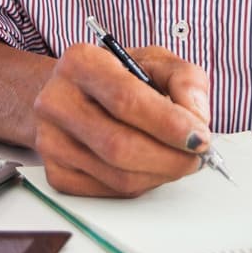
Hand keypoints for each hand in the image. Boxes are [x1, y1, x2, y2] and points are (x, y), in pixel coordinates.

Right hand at [30, 43, 212, 197]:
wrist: (71, 94)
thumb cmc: (117, 77)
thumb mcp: (154, 61)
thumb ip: (184, 78)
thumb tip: (196, 117)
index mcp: (81, 62)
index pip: (126, 99)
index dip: (169, 124)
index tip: (200, 137)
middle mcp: (57, 101)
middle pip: (120, 145)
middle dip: (170, 158)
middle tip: (197, 157)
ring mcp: (51, 140)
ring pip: (117, 175)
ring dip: (160, 174)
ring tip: (179, 161)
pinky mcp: (55, 172)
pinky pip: (109, 191)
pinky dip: (141, 184)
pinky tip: (151, 167)